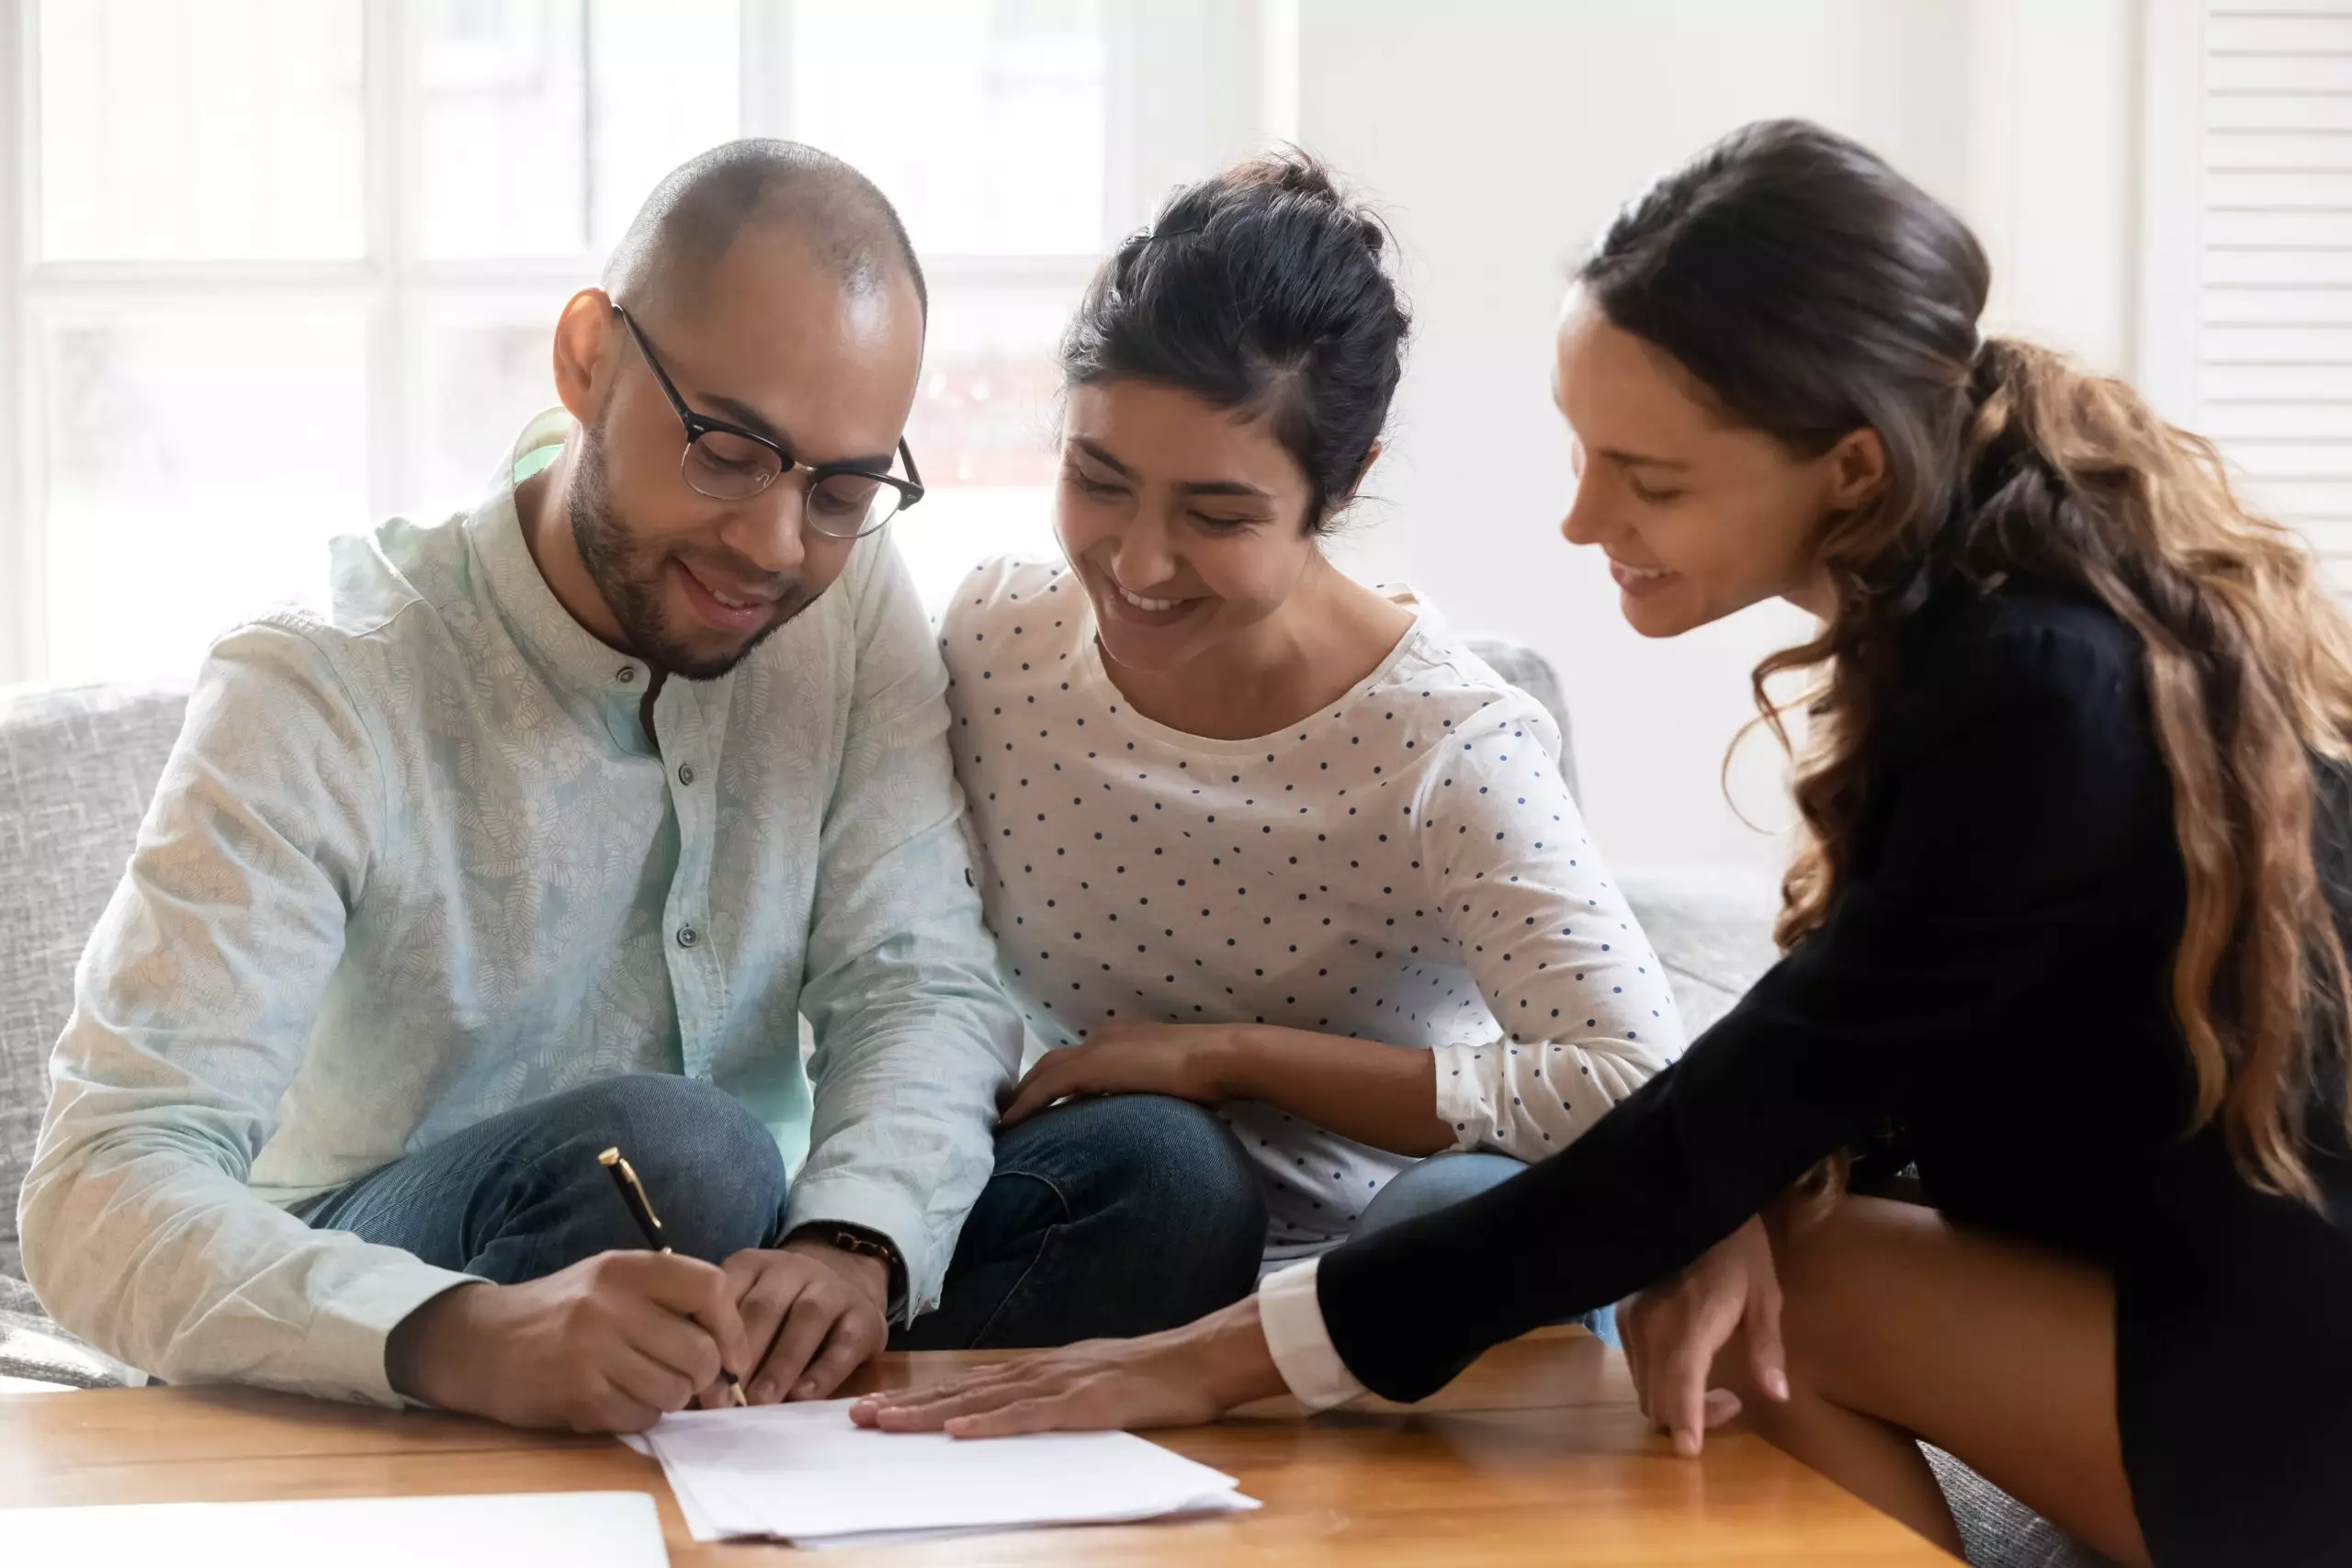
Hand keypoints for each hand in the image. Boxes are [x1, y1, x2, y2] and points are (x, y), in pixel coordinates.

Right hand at [386, 1250, 747, 1432]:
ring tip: (642, 1384)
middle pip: (700, 1351)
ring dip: (670, 1397)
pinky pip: (641, 1417)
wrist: (481, 1343)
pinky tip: (615, 1398)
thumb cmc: (561, 1312)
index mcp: (626, 1268)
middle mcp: (610, 1304)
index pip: (710, 1287)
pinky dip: (639, 1415)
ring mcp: (592, 1351)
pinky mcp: (578, 1395)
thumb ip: (669, 1299)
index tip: (733, 1354)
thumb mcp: (611, 1281)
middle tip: (685, 1378)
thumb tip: (732, 1347)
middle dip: (703, 1375)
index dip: (732, 1326)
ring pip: (675, 1391)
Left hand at [696, 1239, 889, 1406]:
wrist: (847, 1282)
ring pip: (807, 1318)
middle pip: (765, 1306)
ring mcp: (832, 1287)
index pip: (727, 1292)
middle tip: (725, 1399)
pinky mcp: (864, 1315)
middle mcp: (793, 1268)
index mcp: (753, 1265)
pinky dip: (822, 1372)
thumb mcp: (747, 1307)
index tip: (697, 1378)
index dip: (711, 1336)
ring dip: (781, 1363)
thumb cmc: (781, 1310)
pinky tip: (801, 1396)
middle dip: (743, 1355)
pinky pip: (844, 1343)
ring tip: (761, 1401)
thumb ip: (722, 1339)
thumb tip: (690, 1389)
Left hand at [849, 1296, 1284, 1437]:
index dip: (918, 1397)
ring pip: (982, 1400)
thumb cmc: (1151, 1378)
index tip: (875, 1409)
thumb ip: (1052, 1396)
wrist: (1198, 1359)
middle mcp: (1039, 1370)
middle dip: (906, 1405)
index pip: (966, 1384)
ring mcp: (1060, 1384)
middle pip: (960, 1389)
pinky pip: (1029, 1416)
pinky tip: (957, 1431)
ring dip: (929, 1413)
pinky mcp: (1084, 1403)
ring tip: (886, 1424)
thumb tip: (1011, 1414)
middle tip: (856, 1418)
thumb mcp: (1091, 1382)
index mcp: (1040, 1369)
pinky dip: (990, 1424)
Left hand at [999, 1022, 1242, 1125]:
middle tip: (1010, 1113)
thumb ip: (1152, 1094)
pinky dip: (1026, 1105)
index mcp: (1124, 1040)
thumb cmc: (1210, 1075)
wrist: (1220, 1058)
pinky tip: (1010, 1124)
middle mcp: (1104, 1038)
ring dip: (1022, 1096)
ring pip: (1044, 1073)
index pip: (1079, 1061)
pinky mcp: (1092, 1067)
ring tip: (1004, 1122)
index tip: (1043, 1105)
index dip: (1056, 1081)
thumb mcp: (1173, 1085)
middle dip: (1029, 1086)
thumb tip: (1146, 1116)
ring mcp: (1097, 1050)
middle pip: (1053, 1063)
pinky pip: (1046, 1088)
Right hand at [1616, 1214, 1790, 1456]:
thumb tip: (1775, 1395)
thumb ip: (1766, 1347)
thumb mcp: (1766, 1295)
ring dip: (1675, 1402)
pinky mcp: (1622, 1315)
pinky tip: (1686, 1365)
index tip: (1690, 1452)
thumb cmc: (1738, 1249)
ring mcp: (1631, 1321)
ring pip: (1643, 1388)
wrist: (1691, 1204)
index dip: (1685, 1421)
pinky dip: (1660, 1381)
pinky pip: (1636, 1367)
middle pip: (1658, 1399)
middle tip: (1730, 1403)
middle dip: (1691, 1417)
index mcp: (1691, 1322)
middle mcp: (1651, 1326)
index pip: (1680, 1385)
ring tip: (1712, 1387)